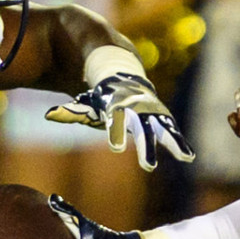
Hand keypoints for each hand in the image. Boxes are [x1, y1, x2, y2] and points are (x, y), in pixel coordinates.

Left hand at [44, 68, 192, 167]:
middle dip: (145, 147)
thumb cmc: (100, 94)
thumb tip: (50, 114)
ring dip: (172, 142)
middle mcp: (136, 109)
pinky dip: (179, 141)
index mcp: (116, 107)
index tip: (116, 149)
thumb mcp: (85, 102)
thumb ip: (72, 111)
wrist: (122, 72)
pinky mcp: (160, 116)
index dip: (115, 134)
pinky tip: (189, 155)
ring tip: (184, 157)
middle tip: (149, 166)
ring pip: (162, 128)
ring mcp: (150, 111)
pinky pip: (171, 130)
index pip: (115, 122)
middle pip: (141, 130)